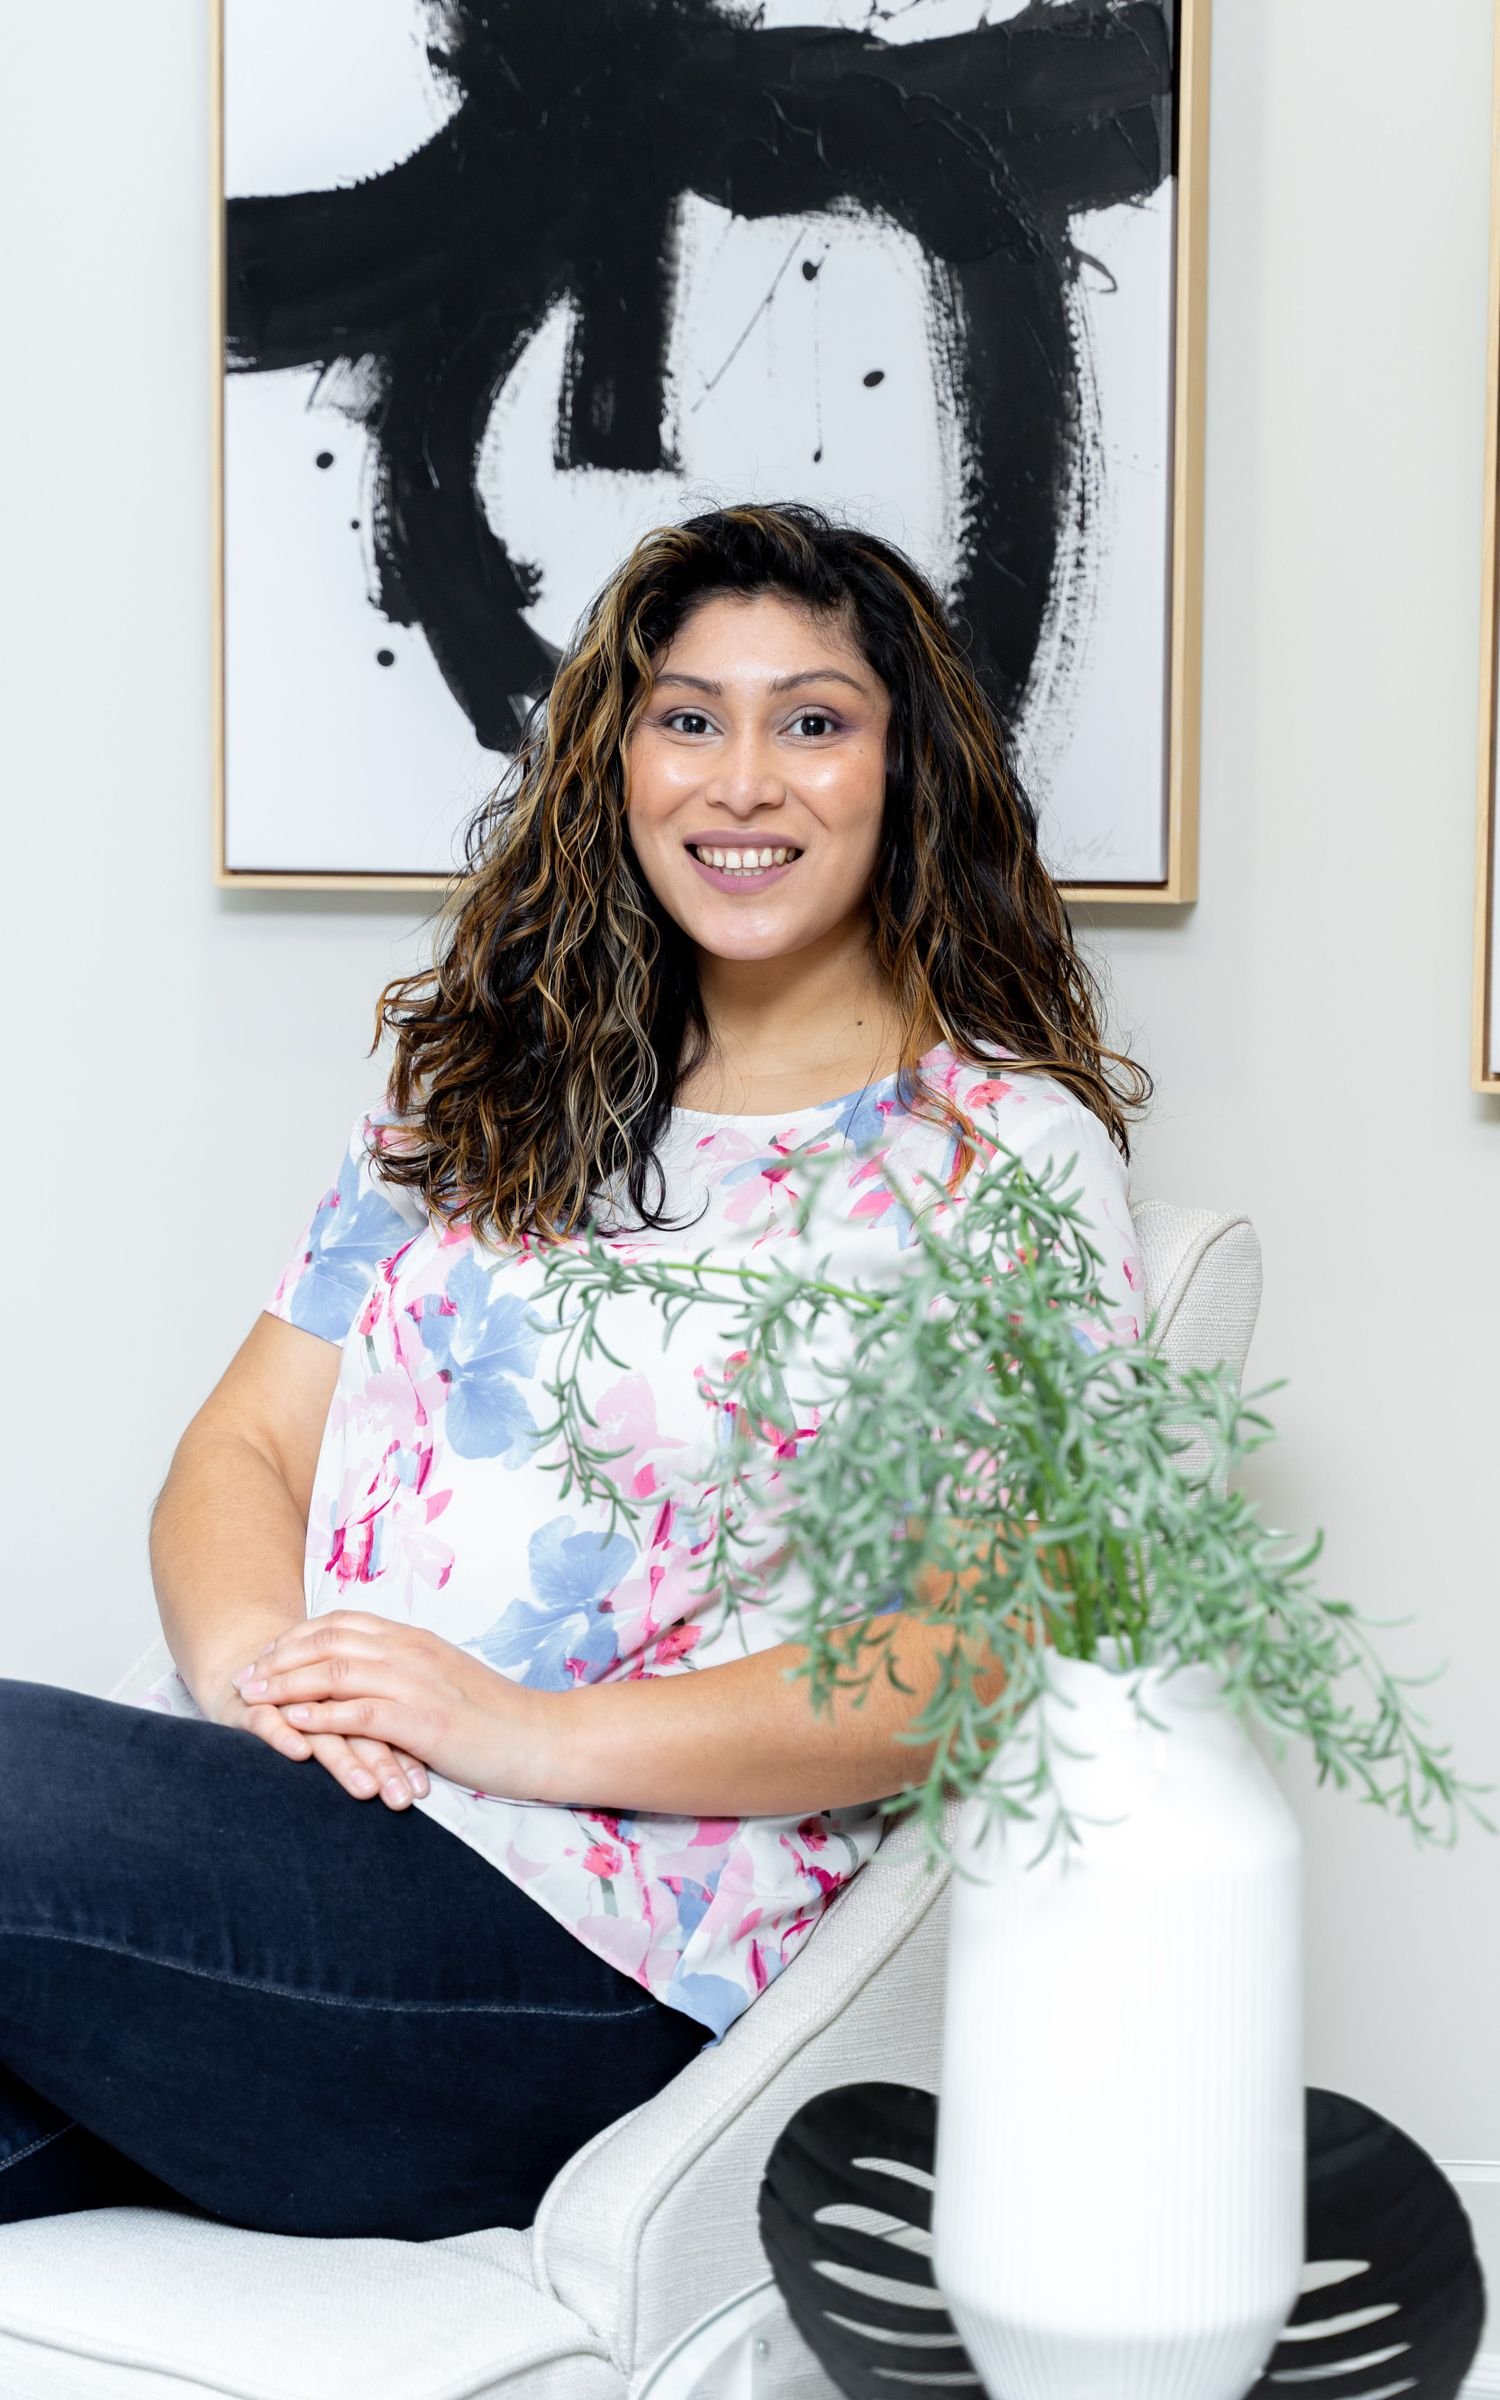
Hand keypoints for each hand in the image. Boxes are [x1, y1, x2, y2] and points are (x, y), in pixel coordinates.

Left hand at [230, 1611, 552, 1799]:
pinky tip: (292, 1726)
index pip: (342, 1624)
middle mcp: (410, 1652)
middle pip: (328, 1642)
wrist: (541, 1738)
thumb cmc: (496, 1717)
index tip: (267, 1653)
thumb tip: (373, 1676)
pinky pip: (357, 1713)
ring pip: (334, 1672)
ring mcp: (415, 1683)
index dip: (298, 1637)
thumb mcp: (446, 1679)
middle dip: (279, 1658)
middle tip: (244, 1676)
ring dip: (286, 1684)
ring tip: (252, 1698)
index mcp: (414, 1639)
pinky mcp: (420, 1721)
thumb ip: (408, 1670)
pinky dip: (319, 1717)